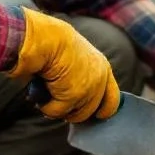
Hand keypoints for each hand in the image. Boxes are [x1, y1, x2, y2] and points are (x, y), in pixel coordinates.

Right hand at [8, 8, 119, 122]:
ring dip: (60, 110)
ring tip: (47, 96)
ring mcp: (88, 89)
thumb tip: (73, 97)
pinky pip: (57, 112)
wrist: (46, 38)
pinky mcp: (73, 97)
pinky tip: (41, 94)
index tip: (99, 116)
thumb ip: (81, 75)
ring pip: (74, 115)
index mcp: (102, 67)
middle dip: (74, 112)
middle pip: (91, 111)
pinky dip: (46, 106)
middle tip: (59, 107)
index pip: (113, 98)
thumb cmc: (54, 43)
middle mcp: (100, 80)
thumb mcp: (75, 58)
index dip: (105, 109)